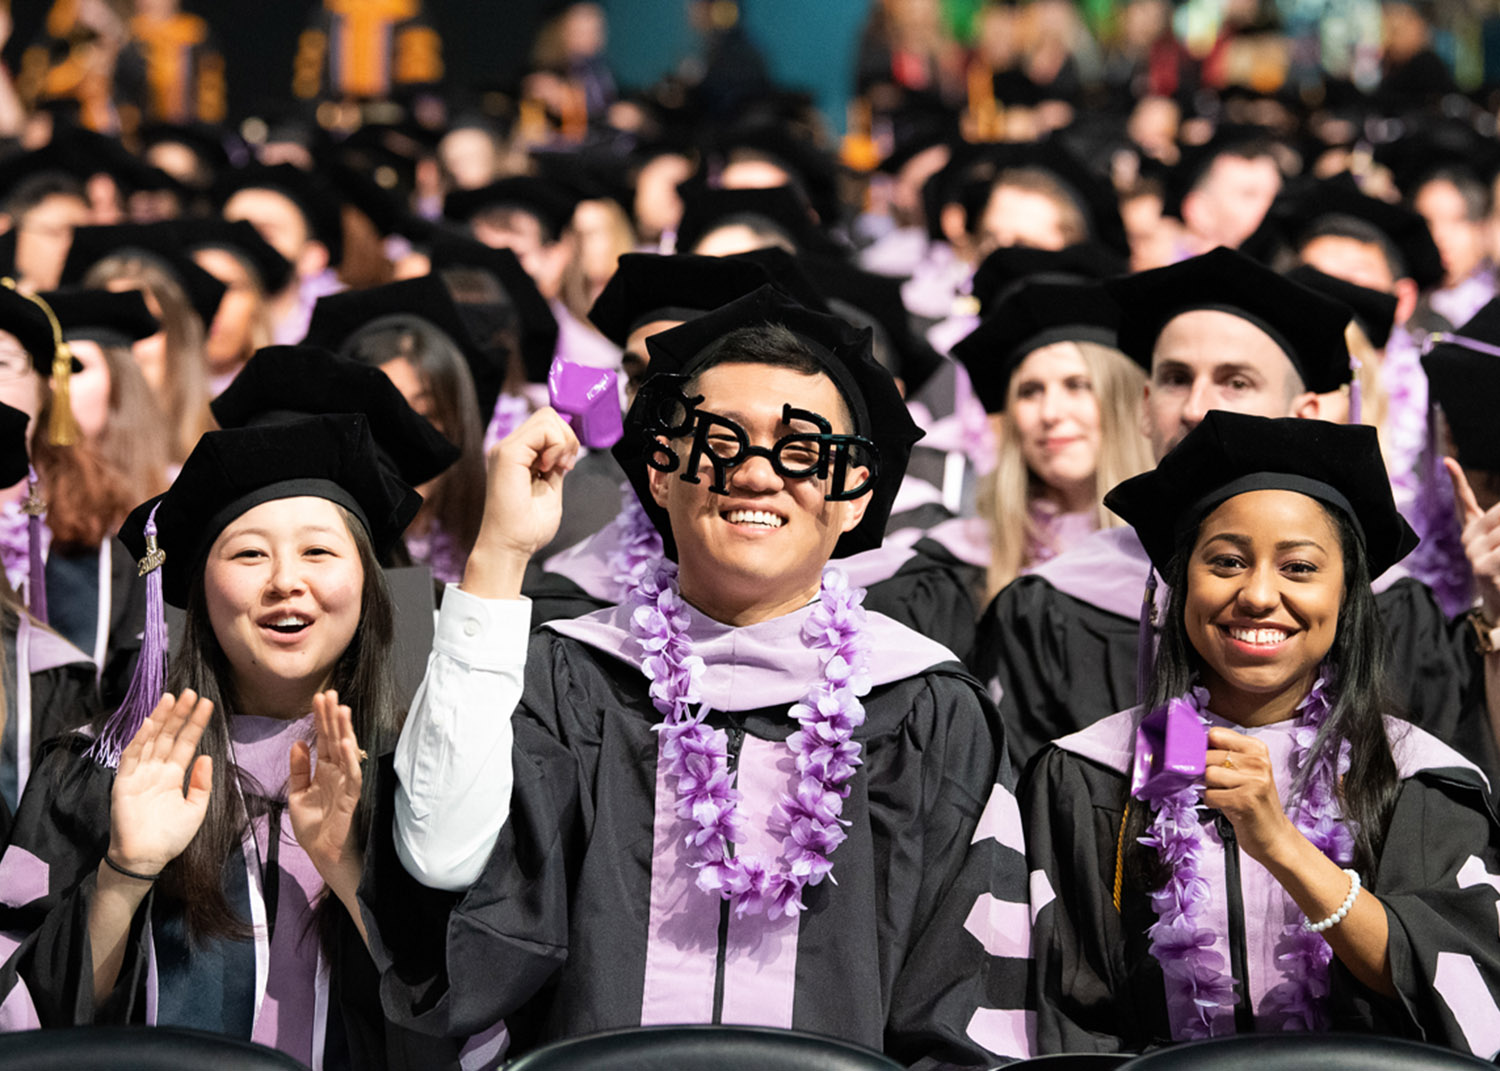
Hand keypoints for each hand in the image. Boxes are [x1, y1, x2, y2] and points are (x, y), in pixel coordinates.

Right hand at [108, 691, 214, 874]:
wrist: (145, 858)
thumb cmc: (171, 837)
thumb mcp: (196, 809)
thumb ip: (202, 783)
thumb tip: (207, 756)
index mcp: (174, 776)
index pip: (187, 743)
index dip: (195, 724)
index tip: (206, 704)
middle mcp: (157, 770)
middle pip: (169, 736)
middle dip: (179, 714)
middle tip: (191, 692)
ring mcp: (140, 774)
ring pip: (150, 740)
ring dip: (160, 719)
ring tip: (172, 698)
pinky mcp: (124, 782)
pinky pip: (131, 757)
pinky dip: (139, 740)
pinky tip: (149, 723)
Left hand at [288, 691, 363, 893]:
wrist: (322, 857)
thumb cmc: (315, 828)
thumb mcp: (298, 795)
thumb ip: (299, 769)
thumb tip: (299, 742)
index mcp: (325, 771)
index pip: (324, 739)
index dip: (321, 719)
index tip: (319, 697)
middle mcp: (338, 774)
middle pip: (336, 740)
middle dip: (332, 717)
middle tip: (329, 693)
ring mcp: (346, 785)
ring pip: (347, 753)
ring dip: (345, 731)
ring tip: (341, 709)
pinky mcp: (351, 800)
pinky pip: (353, 777)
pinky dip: (352, 761)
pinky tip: (349, 745)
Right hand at [464, 408, 579, 597]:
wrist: (511, 547)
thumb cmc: (528, 528)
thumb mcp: (551, 487)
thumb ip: (555, 466)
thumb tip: (566, 448)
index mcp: (518, 455)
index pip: (545, 424)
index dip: (564, 438)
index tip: (566, 465)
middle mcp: (509, 447)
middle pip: (548, 415)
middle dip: (567, 436)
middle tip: (564, 466)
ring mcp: (506, 449)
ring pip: (547, 417)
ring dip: (563, 441)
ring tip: (557, 468)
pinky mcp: (508, 454)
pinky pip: (542, 429)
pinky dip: (556, 446)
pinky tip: (549, 468)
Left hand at [1203, 726, 1297, 867]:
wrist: (1274, 836)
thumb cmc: (1252, 801)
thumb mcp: (1244, 771)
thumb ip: (1223, 754)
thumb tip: (1190, 745)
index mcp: (1257, 748)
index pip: (1215, 734)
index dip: (1203, 747)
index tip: (1204, 759)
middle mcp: (1258, 762)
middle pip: (1208, 755)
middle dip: (1203, 771)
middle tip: (1215, 783)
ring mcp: (1254, 781)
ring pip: (1208, 774)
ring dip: (1208, 787)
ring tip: (1223, 794)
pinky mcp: (1245, 801)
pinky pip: (1209, 795)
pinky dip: (1210, 802)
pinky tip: (1225, 805)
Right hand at [1446, 458, 1499, 620]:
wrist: (1499, 607)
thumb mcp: (1498, 546)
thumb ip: (1494, 522)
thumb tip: (1487, 504)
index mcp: (1472, 531)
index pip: (1464, 500)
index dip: (1456, 480)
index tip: (1447, 462)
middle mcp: (1469, 539)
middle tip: (1499, 543)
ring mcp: (1475, 553)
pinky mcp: (1484, 567)